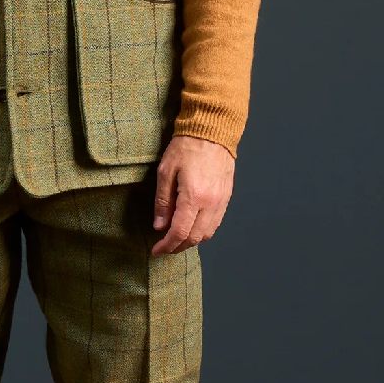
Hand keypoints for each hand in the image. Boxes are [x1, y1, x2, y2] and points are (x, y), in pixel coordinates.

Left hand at [151, 135, 234, 254]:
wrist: (212, 131)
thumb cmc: (186, 147)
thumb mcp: (165, 171)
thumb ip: (163, 201)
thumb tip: (159, 226)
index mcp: (194, 196)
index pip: (180, 232)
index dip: (167, 245)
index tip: (156, 250)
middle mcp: (211, 203)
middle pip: (195, 238)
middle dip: (178, 247)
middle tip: (164, 247)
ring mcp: (221, 201)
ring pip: (207, 234)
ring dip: (191, 241)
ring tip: (176, 239)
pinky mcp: (226, 198)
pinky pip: (215, 223)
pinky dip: (203, 231)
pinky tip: (191, 227)